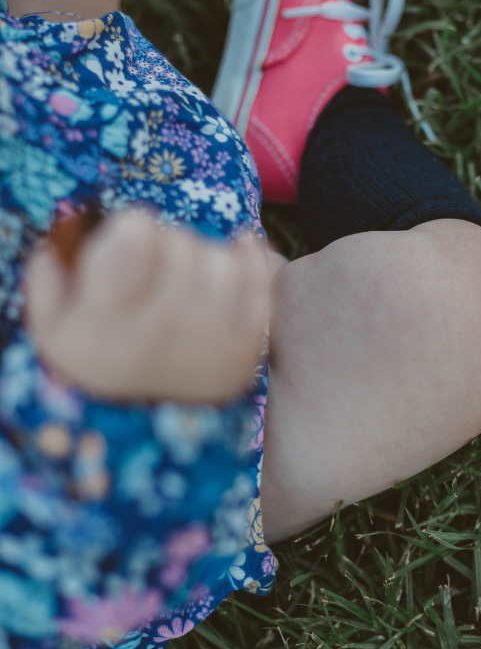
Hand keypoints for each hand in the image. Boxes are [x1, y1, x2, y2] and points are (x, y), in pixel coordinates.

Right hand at [26, 210, 268, 403]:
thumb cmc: (93, 358)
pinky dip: (251, 260)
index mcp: (101, 325)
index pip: (135, 243)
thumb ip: (53, 271)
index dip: (135, 228)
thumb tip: (75, 220)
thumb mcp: (52, 323)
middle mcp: (157, 339)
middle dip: (168, 243)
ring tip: (188, 272)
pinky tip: (237, 250)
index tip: (131, 237)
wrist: (141, 428)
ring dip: (205, 256)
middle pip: (180, 247)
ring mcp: (207, 349)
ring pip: (222, 264)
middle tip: (158, 261)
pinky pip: (261, 286)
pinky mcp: (245, 354)